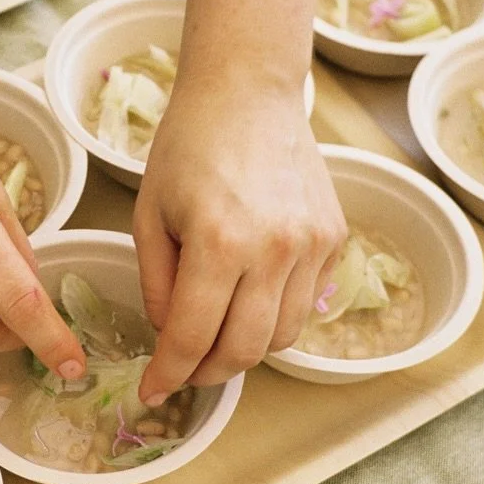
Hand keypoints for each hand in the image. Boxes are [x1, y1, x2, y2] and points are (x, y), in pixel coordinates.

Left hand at [132, 79, 345, 402]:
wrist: (248, 92)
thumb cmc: (188, 146)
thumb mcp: (150, 215)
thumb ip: (159, 285)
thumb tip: (172, 337)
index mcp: (218, 244)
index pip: (194, 338)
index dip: (169, 374)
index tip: (152, 391)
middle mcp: (274, 250)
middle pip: (245, 351)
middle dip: (208, 373)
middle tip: (184, 370)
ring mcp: (311, 246)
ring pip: (283, 337)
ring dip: (246, 349)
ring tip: (216, 332)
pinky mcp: (333, 238)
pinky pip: (307, 302)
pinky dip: (276, 313)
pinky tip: (249, 293)